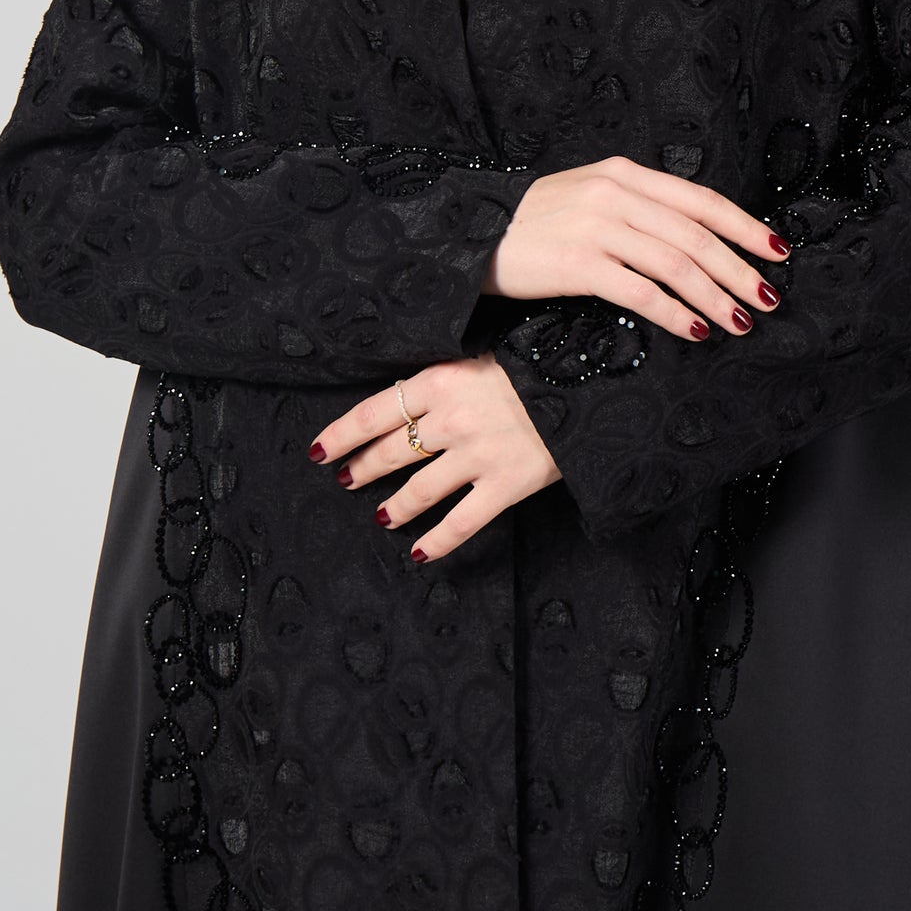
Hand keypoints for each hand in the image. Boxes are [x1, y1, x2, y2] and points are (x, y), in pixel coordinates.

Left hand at [308, 353, 559, 562]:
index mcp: (440, 381)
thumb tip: (407, 402)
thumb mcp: (479, 359)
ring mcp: (477, 456)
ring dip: (394, 506)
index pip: (373, 412)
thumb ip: (443, 382)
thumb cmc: (537, 364)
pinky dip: (437, 541)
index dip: (341, 434)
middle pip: (391, 452)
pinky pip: (461, 522)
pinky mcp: (504, 485)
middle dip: (362, 469)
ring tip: (382, 515)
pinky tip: (419, 551)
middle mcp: (450, 420)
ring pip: (419, 490)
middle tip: (346, 479)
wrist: (591, 382)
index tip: (319, 449)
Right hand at [485, 154, 787, 339]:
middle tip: (769, 298)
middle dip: (740, 270)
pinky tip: (694, 331)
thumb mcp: (589, 194)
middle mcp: (616, 194)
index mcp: (624, 172)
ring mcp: (597, 227)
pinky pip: (642, 292)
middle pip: (696, 235)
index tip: (778, 251)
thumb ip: (638, 205)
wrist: (471, 236)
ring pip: (677, 265)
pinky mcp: (579, 264)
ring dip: (716, 298)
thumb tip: (695, 237)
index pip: (701, 199)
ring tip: (740, 322)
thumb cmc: (536, 223)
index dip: (745, 226)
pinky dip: (675, 314)